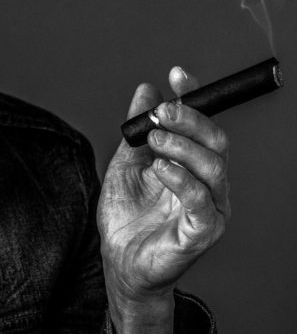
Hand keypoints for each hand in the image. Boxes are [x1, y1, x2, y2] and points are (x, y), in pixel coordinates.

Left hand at [98, 66, 229, 333]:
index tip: (176, 73)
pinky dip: (181, 179)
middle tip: (161, 111)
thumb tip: (146, 89)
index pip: (202, 124)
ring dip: (182, 146)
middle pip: (215, 141)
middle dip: (189, 119)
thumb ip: (138, 129)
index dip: (193, 97)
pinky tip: (159, 169)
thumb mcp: (126, 162)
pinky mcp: (201, 232)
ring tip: (153, 140)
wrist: (118, 260)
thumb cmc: (126, 215)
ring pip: (213, 167)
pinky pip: (200, 202)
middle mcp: (207, 182)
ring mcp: (209, 208)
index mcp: (192, 163)